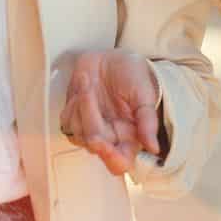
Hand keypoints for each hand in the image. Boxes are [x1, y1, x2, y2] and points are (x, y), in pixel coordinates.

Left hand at [57, 49, 162, 175]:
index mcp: (130, 137)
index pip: (119, 163)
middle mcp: (110, 138)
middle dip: (90, 118)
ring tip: (89, 83)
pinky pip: (67, 122)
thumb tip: (153, 147)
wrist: (113, 58)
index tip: (101, 141)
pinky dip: (71, 105)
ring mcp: (91, 129)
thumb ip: (147, 121)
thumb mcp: (144, 93)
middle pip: (94, 145)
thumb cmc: (133, 75)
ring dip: (80, 106)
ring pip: (78, 133)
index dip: (109, 158)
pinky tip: (82, 89)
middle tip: (90, 91)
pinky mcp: (76, 119)